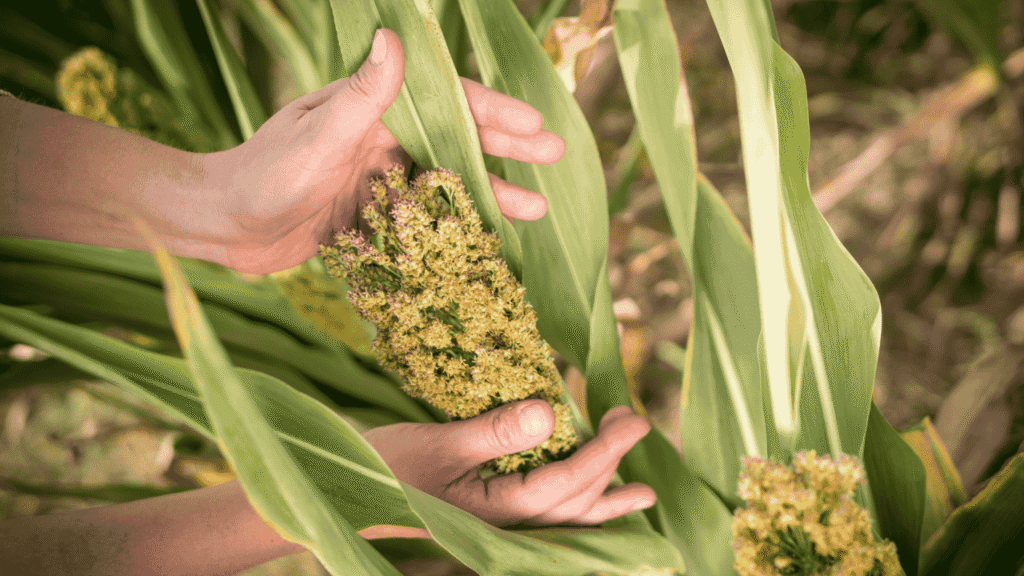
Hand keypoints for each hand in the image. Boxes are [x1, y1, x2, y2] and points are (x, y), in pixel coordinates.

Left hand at [199, 29, 563, 273]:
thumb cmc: (264, 174)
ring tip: (534, 209)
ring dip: (488, 191)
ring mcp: (375, 176)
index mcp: (371, 108)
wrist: (222, 226)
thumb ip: (362, 95)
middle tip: (553, 156)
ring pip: (444, 179)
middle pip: (453, 138)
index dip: (492, 112)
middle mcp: (378, 136)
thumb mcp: (318, 135)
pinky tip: (484, 236)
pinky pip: (422, 215)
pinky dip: (454, 223)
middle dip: (505, 147)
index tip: (533, 125)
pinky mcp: (367, 213)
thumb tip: (394, 38)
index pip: (444, 103)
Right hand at [362, 400, 656, 528]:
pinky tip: (585, 503)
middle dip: (610, 466)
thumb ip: (495, 433)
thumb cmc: (382, 470)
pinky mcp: (488, 518)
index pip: (566, 484)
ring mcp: (498, 527)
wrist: (340, 498)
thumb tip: (551, 414)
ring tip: (643, 497)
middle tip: (633, 422)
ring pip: (563, 519)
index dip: (605, 452)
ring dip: (603, 501)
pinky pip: (543, 517)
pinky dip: (572, 507)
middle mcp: (505, 527)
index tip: (634, 420)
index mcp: (497, 512)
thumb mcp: (437, 446)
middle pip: (573, 503)